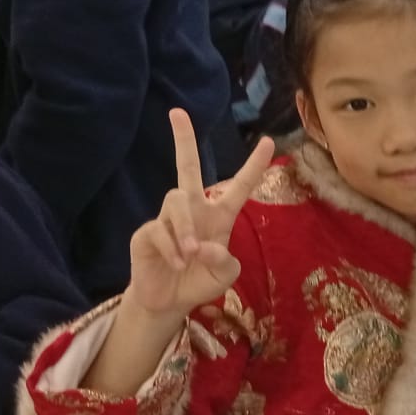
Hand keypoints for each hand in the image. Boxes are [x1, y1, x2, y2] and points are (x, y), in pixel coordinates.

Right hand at [127, 111, 273, 320]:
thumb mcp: (224, 276)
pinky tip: (176, 263)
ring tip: (189, 255)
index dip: (254, 166)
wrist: (169, 302)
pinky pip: (159, 230)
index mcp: (219, 216)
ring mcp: (167, 218)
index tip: (268, 142)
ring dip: (184, 229)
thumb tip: (205, 246)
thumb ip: (225, 261)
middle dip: (183, 139)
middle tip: (177, 112)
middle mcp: (193, 210)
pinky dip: (171, 249)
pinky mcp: (147, 232)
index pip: (239, 186)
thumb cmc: (200, 281)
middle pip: (186, 167)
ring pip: (176, 201)